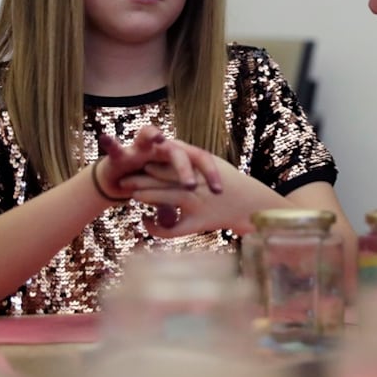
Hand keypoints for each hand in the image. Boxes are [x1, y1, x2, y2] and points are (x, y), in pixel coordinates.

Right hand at [94, 125, 223, 200]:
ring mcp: (142, 148)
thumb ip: (171, 207)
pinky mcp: (122, 153)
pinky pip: (115, 148)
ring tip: (159, 140)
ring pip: (151, 137)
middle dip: (185, 167)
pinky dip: (110, 144)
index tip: (219, 191)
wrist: (120, 181)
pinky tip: (105, 138)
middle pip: (179, 151)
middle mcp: (163, 147)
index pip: (201, 160)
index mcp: (180, 157)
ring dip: (154, 137)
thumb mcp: (165, 198)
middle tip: (189, 185)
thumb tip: (175, 222)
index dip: (211, 174)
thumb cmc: (150, 187)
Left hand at [123, 155, 275, 237]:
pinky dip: (157, 227)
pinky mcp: (199, 223)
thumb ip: (192, 159)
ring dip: (146, 196)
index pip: (170, 163)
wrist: (253, 206)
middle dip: (141, 178)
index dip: (150, 163)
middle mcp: (197, 185)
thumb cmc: (233, 185)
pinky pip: (173, 228)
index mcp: (200, 169)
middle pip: (162, 179)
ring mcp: (198, 204)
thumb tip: (170, 149)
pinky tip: (146, 222)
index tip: (134, 161)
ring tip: (131, 196)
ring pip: (166, 199)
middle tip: (123, 179)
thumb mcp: (214, 165)